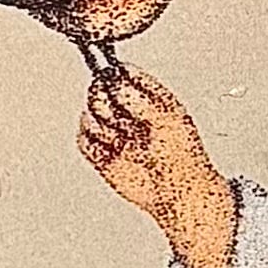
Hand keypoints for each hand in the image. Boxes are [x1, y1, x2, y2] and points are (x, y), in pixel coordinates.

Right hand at [81, 69, 235, 267]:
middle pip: (101, 92)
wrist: (178, 194)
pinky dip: (91, 144)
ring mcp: (117, 135)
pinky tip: (110, 150)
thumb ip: (139, 99)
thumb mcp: (167, 119)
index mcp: (151, 99)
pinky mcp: (103, 156)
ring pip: (89, 116)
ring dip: (102, 126)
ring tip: (122, 139)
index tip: (110, 76)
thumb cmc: (183, 159)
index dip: (114, 73)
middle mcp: (132, 115)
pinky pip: (83, 142)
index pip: (125, 74)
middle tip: (120, 116)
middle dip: (105, 101)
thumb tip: (115, 84)